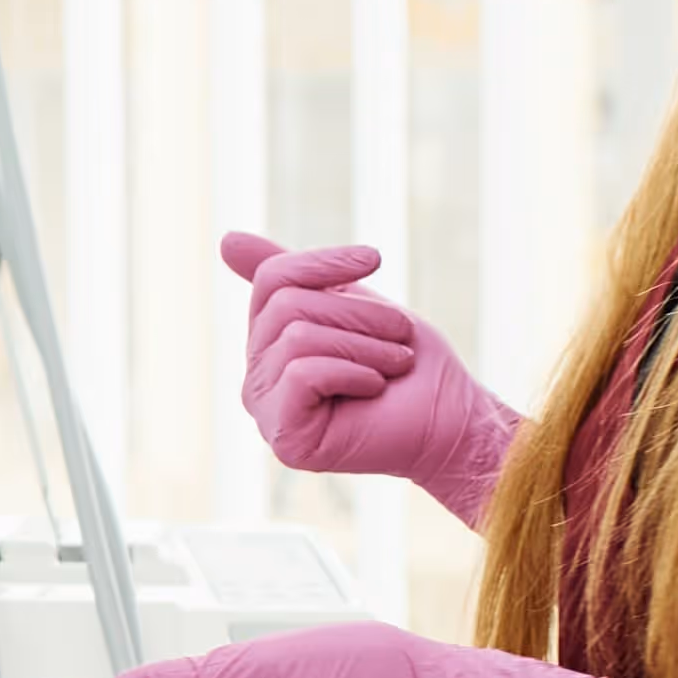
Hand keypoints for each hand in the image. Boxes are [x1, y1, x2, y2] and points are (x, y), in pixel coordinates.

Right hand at [228, 231, 524, 527]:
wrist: (452, 422)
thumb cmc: (409, 364)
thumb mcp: (349, 303)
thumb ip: (292, 276)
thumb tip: (225, 239)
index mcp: (269, 344)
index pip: (271, 280)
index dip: (323, 262)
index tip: (374, 258)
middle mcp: (257, 379)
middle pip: (284, 306)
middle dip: (355, 311)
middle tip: (400, 333)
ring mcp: (266, 412)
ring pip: (297, 337)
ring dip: (364, 344)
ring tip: (396, 362)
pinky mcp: (286, 439)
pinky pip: (303, 374)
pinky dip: (351, 372)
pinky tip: (375, 388)